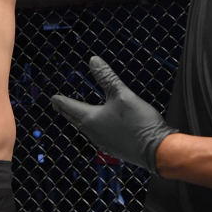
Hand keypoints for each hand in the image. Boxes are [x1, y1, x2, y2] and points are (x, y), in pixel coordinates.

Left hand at [50, 57, 177, 173]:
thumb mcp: (122, 94)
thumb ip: (107, 77)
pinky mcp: (116, 148)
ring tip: (77, 115)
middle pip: (76, 119)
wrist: (158, 150)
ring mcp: (105, 143)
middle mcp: (94, 133)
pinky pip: (99, 135)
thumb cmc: (139, 123)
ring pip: (87, 128)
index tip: (53, 98)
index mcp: (91, 120)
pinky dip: (94, 127)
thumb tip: (93, 61)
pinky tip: (101, 127)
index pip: (70, 107)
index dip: (61, 101)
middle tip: (58, 106)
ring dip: (80, 120)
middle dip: (67, 111)